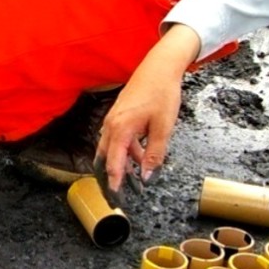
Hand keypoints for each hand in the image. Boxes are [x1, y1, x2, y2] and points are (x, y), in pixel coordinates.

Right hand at [95, 24, 200, 192]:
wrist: (158, 68)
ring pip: (111, 149)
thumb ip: (155, 155)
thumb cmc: (161, 94)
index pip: (113, 163)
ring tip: (136, 180)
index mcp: (120, 129)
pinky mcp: (118, 116)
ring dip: (121, 164)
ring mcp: (112, 120)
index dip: (114, 182)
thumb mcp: (163, 128)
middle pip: (105, 158)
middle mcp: (111, 125)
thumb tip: (147, 177)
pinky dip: (125, 152)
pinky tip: (139, 157)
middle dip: (111, 177)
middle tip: (118, 196)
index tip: (115, 199)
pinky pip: (116, 139)